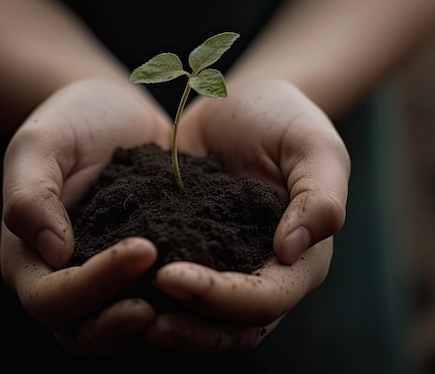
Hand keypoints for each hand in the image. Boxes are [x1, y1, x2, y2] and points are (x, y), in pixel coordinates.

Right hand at [0, 78, 171, 355]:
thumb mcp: (40, 144)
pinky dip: (182, 307)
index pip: (53, 298)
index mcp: (29, 260)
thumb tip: (52, 253)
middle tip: (168, 293)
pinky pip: (160, 307)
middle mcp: (66, 283)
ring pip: (125, 332)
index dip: (93, 285)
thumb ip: (30, 194)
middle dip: (123, 322)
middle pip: (86, 333)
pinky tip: (215, 284)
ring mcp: (107, 285)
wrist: (112, 114)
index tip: (143, 249)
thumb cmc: (69, 123)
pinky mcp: (144, 276)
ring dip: (159, 325)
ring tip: (196, 299)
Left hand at [142, 78, 348, 351]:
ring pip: (202, 322)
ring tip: (120, 314)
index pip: (265, 298)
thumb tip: (292, 250)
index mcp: (301, 260)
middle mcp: (264, 276)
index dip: (220, 296)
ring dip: (167, 326)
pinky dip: (149, 299)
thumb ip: (320, 194)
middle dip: (189, 328)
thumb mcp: (312, 143)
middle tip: (140, 318)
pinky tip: (114, 290)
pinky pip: (175, 293)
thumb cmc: (283, 119)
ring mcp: (227, 271)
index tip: (168, 275)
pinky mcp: (194, 257)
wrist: (237, 106)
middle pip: (233, 327)